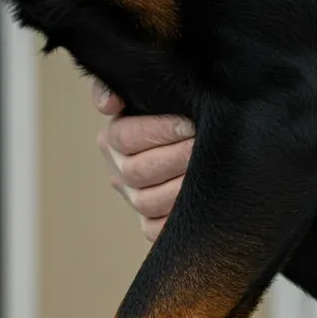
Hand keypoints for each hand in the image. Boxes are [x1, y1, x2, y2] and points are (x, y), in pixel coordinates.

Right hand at [93, 81, 194, 241]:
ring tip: (209, 171)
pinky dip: (175, 219)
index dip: (158, 131)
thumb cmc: (178, 115)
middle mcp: (120, 173)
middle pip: (137, 171)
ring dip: (180, 187)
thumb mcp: (151, 95)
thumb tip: (108, 104)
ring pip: (148, 202)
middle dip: (176, 158)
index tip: (189, 124)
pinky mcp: (151, 225)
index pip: (125, 137)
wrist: (201, 144)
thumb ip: (121, 87)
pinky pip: (155, 230)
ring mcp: (135, 201)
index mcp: (114, 139)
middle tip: (204, 147)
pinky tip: (202, 201)